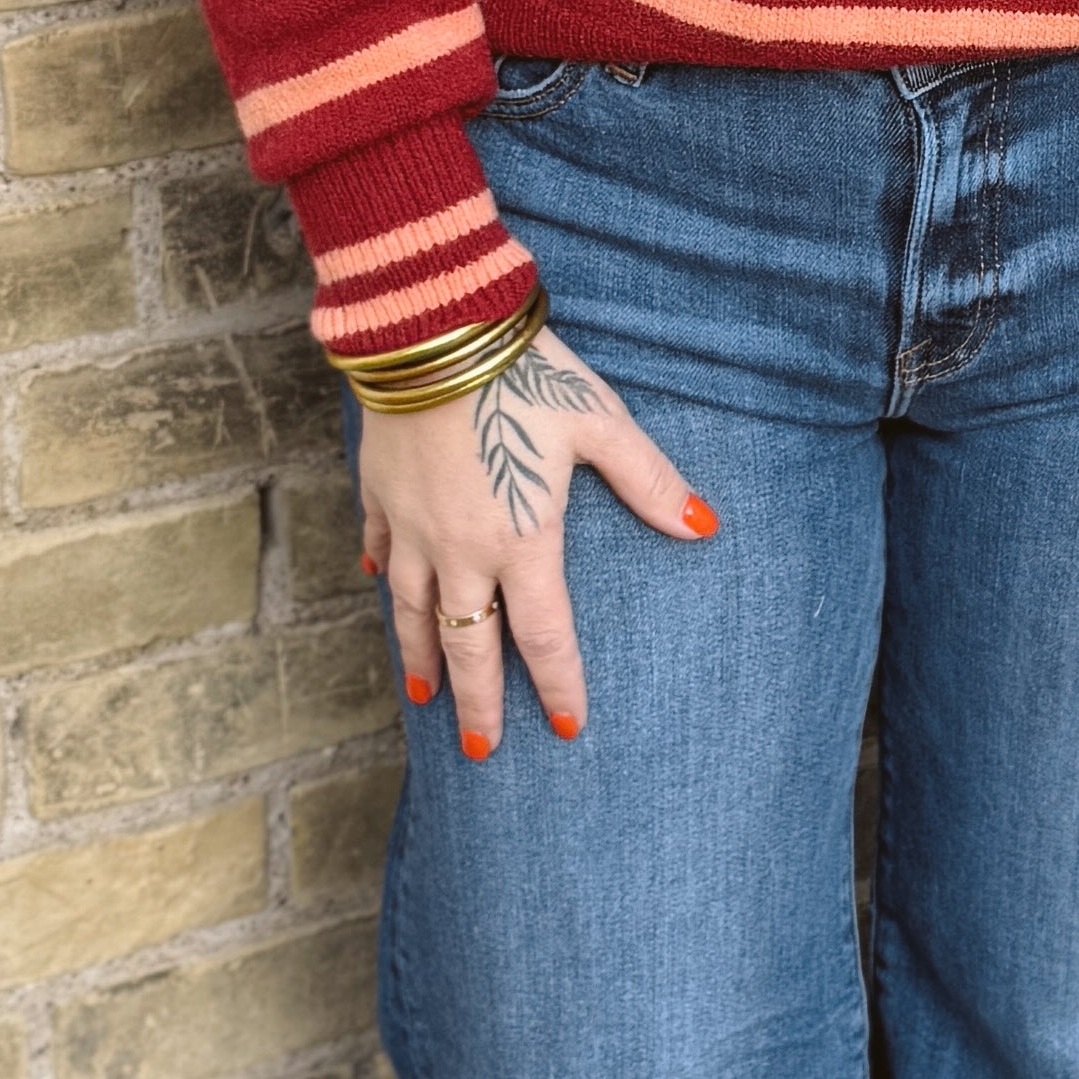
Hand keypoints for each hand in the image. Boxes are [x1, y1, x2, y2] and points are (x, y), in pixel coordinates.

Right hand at [357, 320, 713, 758]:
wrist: (432, 328)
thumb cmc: (526, 375)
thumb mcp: (600, 424)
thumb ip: (649, 481)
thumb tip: (702, 526)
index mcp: (522, 541)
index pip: (544, 636)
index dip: (556, 685)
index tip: (563, 727)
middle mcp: (460, 549)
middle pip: (469, 645)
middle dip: (477, 703)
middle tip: (483, 750)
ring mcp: (411, 525)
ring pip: (411, 611)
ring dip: (420, 657)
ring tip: (425, 696)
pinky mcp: (379, 491)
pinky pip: (377, 547)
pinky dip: (379, 573)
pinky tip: (375, 586)